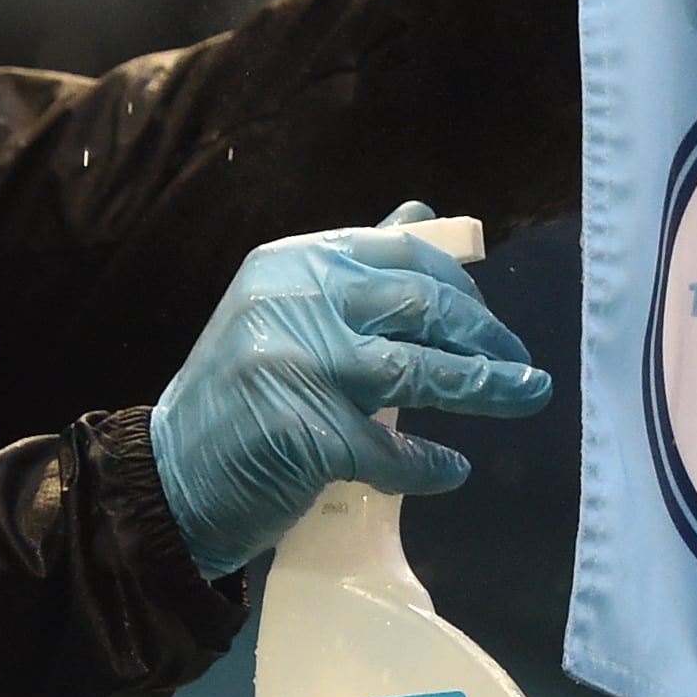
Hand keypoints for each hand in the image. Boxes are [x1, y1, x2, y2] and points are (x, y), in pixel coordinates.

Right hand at [151, 203, 551, 580]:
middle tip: (522, 364)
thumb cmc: (242, 398)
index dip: (461, 287)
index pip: (402, 255)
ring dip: (488, 386)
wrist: (168, 481)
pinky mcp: (309, 436)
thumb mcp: (288, 313)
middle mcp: (295, 303)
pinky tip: (451, 469)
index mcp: (293, 263)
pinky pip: (395, 450)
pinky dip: (431, 464)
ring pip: (422, 370)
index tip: (489, 320)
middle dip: (486, 335)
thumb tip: (425, 215)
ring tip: (528, 395)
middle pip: (422, 306)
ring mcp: (301, 368)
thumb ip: (356, 270)